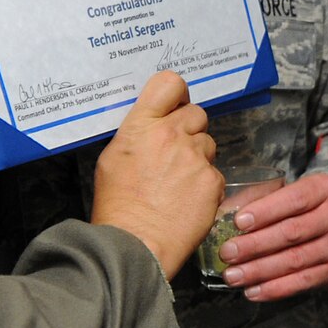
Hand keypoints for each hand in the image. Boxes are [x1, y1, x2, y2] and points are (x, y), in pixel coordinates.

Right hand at [91, 71, 220, 276]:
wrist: (136, 244)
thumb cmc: (118, 207)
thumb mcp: (112, 159)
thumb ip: (137, 135)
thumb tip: (151, 127)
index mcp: (142, 125)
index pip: (169, 83)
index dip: (176, 94)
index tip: (175, 105)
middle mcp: (171, 134)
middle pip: (196, 113)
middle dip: (188, 129)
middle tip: (175, 153)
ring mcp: (194, 157)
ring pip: (207, 144)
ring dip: (197, 157)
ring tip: (178, 182)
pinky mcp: (212, 180)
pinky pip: (214, 173)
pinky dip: (204, 184)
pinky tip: (186, 200)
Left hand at [217, 172, 327, 302]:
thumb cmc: (304, 209)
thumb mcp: (290, 192)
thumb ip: (261, 198)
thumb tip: (225, 212)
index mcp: (324, 189)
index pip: (295, 199)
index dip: (266, 211)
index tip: (238, 222)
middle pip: (292, 232)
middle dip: (255, 244)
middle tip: (227, 252)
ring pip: (294, 260)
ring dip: (259, 270)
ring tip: (233, 275)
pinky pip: (301, 283)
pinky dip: (274, 289)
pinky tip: (252, 291)